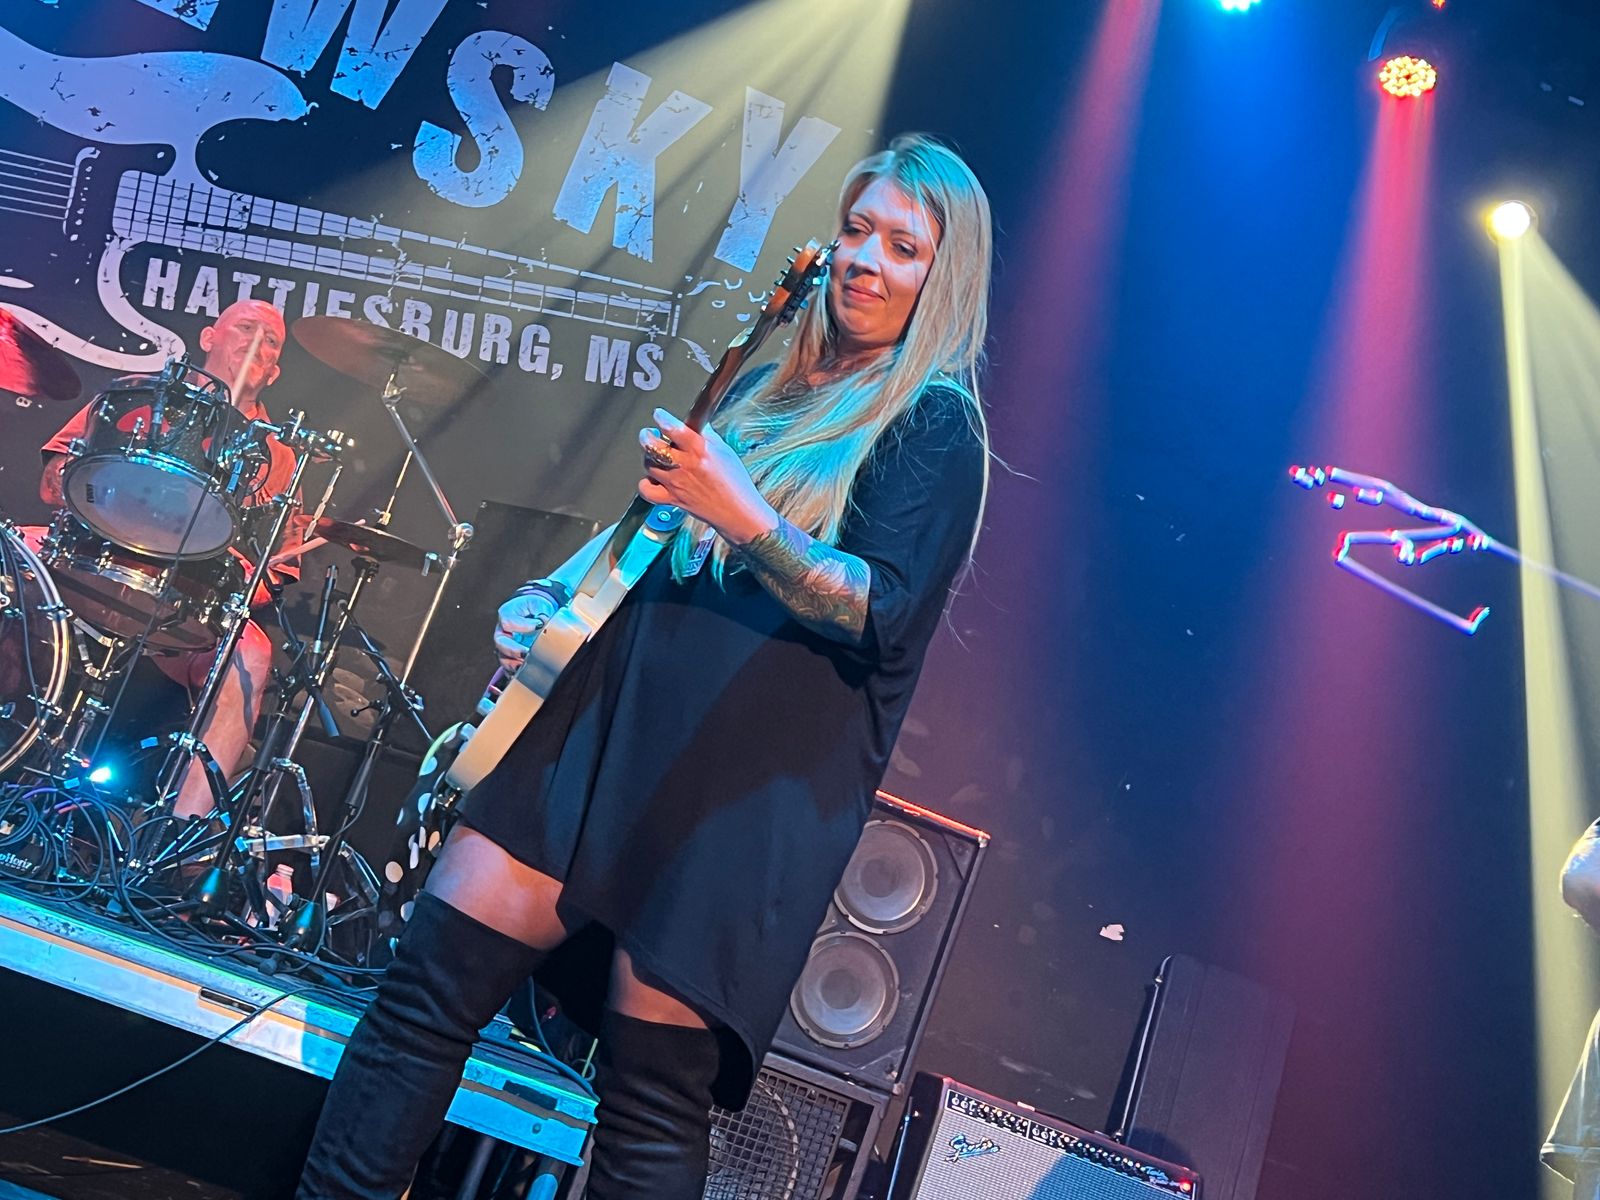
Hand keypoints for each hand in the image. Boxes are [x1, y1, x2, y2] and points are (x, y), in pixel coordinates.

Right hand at [494, 590, 559, 671]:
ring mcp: (504, 645)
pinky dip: (515, 672)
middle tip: (526, 653)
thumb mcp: (539, 604)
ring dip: (514, 664)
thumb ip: (542, 613)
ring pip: (503, 657)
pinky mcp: (510, 656)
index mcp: (506, 614)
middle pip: (500, 643)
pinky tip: (524, 674)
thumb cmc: (534, 607)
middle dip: (514, 650)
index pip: (508, 622)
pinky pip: (508, 667)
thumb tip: (545, 624)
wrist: (534, 612)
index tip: (538, 625)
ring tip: (525, 665)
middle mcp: (502, 631)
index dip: (523, 625)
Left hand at [637, 408, 776, 544]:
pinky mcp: (672, 499)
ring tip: (655, 454)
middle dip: (646, 437)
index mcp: (699, 450)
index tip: (659, 415)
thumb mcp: (724, 451)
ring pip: (649, 465)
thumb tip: (693, 423)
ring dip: (648, 457)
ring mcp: (676, 483)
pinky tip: (653, 478)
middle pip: (653, 447)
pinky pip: (647, 490)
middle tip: (649, 434)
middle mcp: (685, 465)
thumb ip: (706, 436)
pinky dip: (646, 483)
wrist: (736, 511)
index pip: (673, 428)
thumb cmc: (734, 482)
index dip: (661, 418)